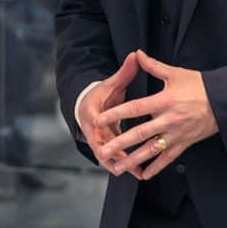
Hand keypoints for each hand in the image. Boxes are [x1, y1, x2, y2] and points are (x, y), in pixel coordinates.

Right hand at [78, 51, 139, 172]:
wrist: (86, 106)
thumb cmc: (100, 95)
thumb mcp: (111, 83)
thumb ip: (124, 72)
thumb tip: (135, 55)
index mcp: (92, 113)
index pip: (95, 124)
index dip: (102, 132)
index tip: (110, 136)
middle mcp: (93, 129)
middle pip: (101, 145)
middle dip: (112, 155)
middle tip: (124, 163)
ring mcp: (98, 140)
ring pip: (108, 156)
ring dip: (121, 164)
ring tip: (137, 172)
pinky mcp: (106, 146)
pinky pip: (114, 158)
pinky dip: (125, 165)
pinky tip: (140, 172)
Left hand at [95, 51, 218, 179]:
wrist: (226, 101)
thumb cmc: (200, 86)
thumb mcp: (176, 73)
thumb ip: (153, 66)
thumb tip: (137, 54)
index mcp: (164, 101)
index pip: (135, 108)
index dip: (117, 113)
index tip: (100, 118)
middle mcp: (168, 120)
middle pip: (140, 133)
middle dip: (120, 143)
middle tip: (103, 151)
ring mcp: (176, 134)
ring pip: (151, 150)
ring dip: (133, 160)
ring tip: (118, 168)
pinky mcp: (185, 143)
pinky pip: (168, 158)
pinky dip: (156, 167)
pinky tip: (144, 174)